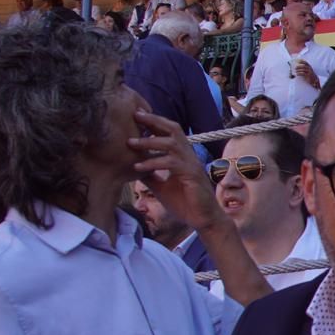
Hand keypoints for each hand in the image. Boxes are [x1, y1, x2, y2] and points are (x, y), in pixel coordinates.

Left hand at [130, 111, 224, 232]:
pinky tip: (139, 167)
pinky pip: (171, 163)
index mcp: (182, 156)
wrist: (203, 220)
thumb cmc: (185, 203)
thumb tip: (131, 166)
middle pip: (173, 129)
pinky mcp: (191, 175)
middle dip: (154, 121)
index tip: (136, 115)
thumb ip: (149, 174)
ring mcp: (191, 164)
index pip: (169, 132)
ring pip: (171, 144)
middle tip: (135, 114)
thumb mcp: (161, 186)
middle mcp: (188, 156)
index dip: (154, 122)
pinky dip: (153, 163)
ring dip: (150, 141)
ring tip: (131, 143)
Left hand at [291, 60, 318, 87]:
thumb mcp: (309, 70)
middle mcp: (309, 68)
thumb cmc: (310, 75)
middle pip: (303, 66)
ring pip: (303, 69)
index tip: (297, 61)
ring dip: (298, 70)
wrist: (314, 79)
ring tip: (295, 71)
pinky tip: (297, 74)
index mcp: (309, 66)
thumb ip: (305, 68)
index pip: (305, 62)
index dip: (301, 61)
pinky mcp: (308, 75)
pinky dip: (299, 73)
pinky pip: (303, 73)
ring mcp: (309, 71)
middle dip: (299, 66)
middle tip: (295, 67)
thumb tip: (298, 66)